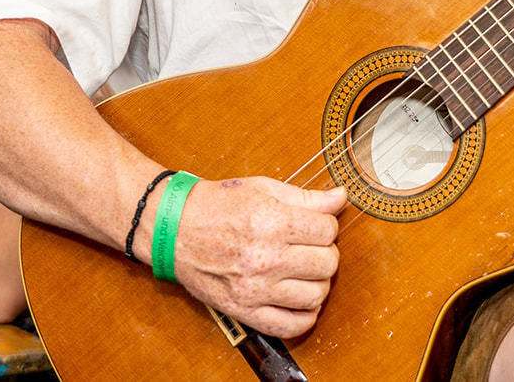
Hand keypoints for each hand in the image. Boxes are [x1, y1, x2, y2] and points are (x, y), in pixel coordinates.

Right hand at [169, 176, 343, 338]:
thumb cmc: (217, 205)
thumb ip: (305, 197)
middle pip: (327, 263)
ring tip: (304, 271)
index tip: (314, 225)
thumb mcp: (262, 189)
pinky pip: (291, 326)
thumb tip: (340, 198)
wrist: (173, 228)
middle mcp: (264, 258)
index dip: (326, 225)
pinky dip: (305, 316)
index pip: (327, 230)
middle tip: (310, 247)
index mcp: (270, 222)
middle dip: (325, 252)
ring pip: (316, 294)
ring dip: (318, 282)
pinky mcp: (244, 310)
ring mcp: (254, 288)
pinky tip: (300, 299)